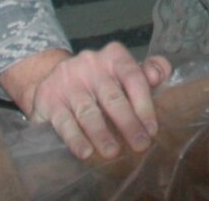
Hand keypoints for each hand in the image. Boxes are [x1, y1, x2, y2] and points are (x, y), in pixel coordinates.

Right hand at [0, 44, 172, 161]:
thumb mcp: (123, 71)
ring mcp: (68, 81)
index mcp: (113, 56)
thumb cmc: (99, 80)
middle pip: (112, 96)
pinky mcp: (49, 100)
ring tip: (113, 152)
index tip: (152, 130)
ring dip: (102, 134)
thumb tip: (159, 75)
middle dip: (128, 123)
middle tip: (140, 145)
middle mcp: (90, 64)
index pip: (133, 78)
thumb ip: (147, 71)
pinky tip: (85, 152)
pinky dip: (75, 139)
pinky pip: (64, 122)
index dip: (144, 105)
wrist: (52, 77)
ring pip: (88, 111)